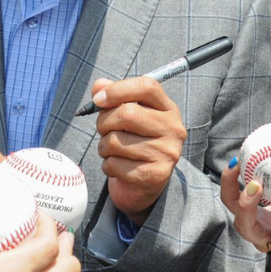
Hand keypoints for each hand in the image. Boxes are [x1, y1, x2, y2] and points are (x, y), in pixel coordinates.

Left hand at [92, 76, 185, 225]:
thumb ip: (114, 98)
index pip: (147, 87)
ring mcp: (166, 153)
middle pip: (127, 113)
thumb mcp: (127, 117)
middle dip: (104, 122)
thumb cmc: (134, 142)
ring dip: (103, 146)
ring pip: (115, 141)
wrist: (145, 186)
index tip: (98, 100)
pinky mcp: (155, 175)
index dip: (118, 89)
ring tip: (111, 150)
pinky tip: (117, 167)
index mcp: (168, 109)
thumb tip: (98, 86)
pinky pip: (114, 164)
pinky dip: (107, 165)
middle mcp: (172, 129)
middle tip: (103, 130)